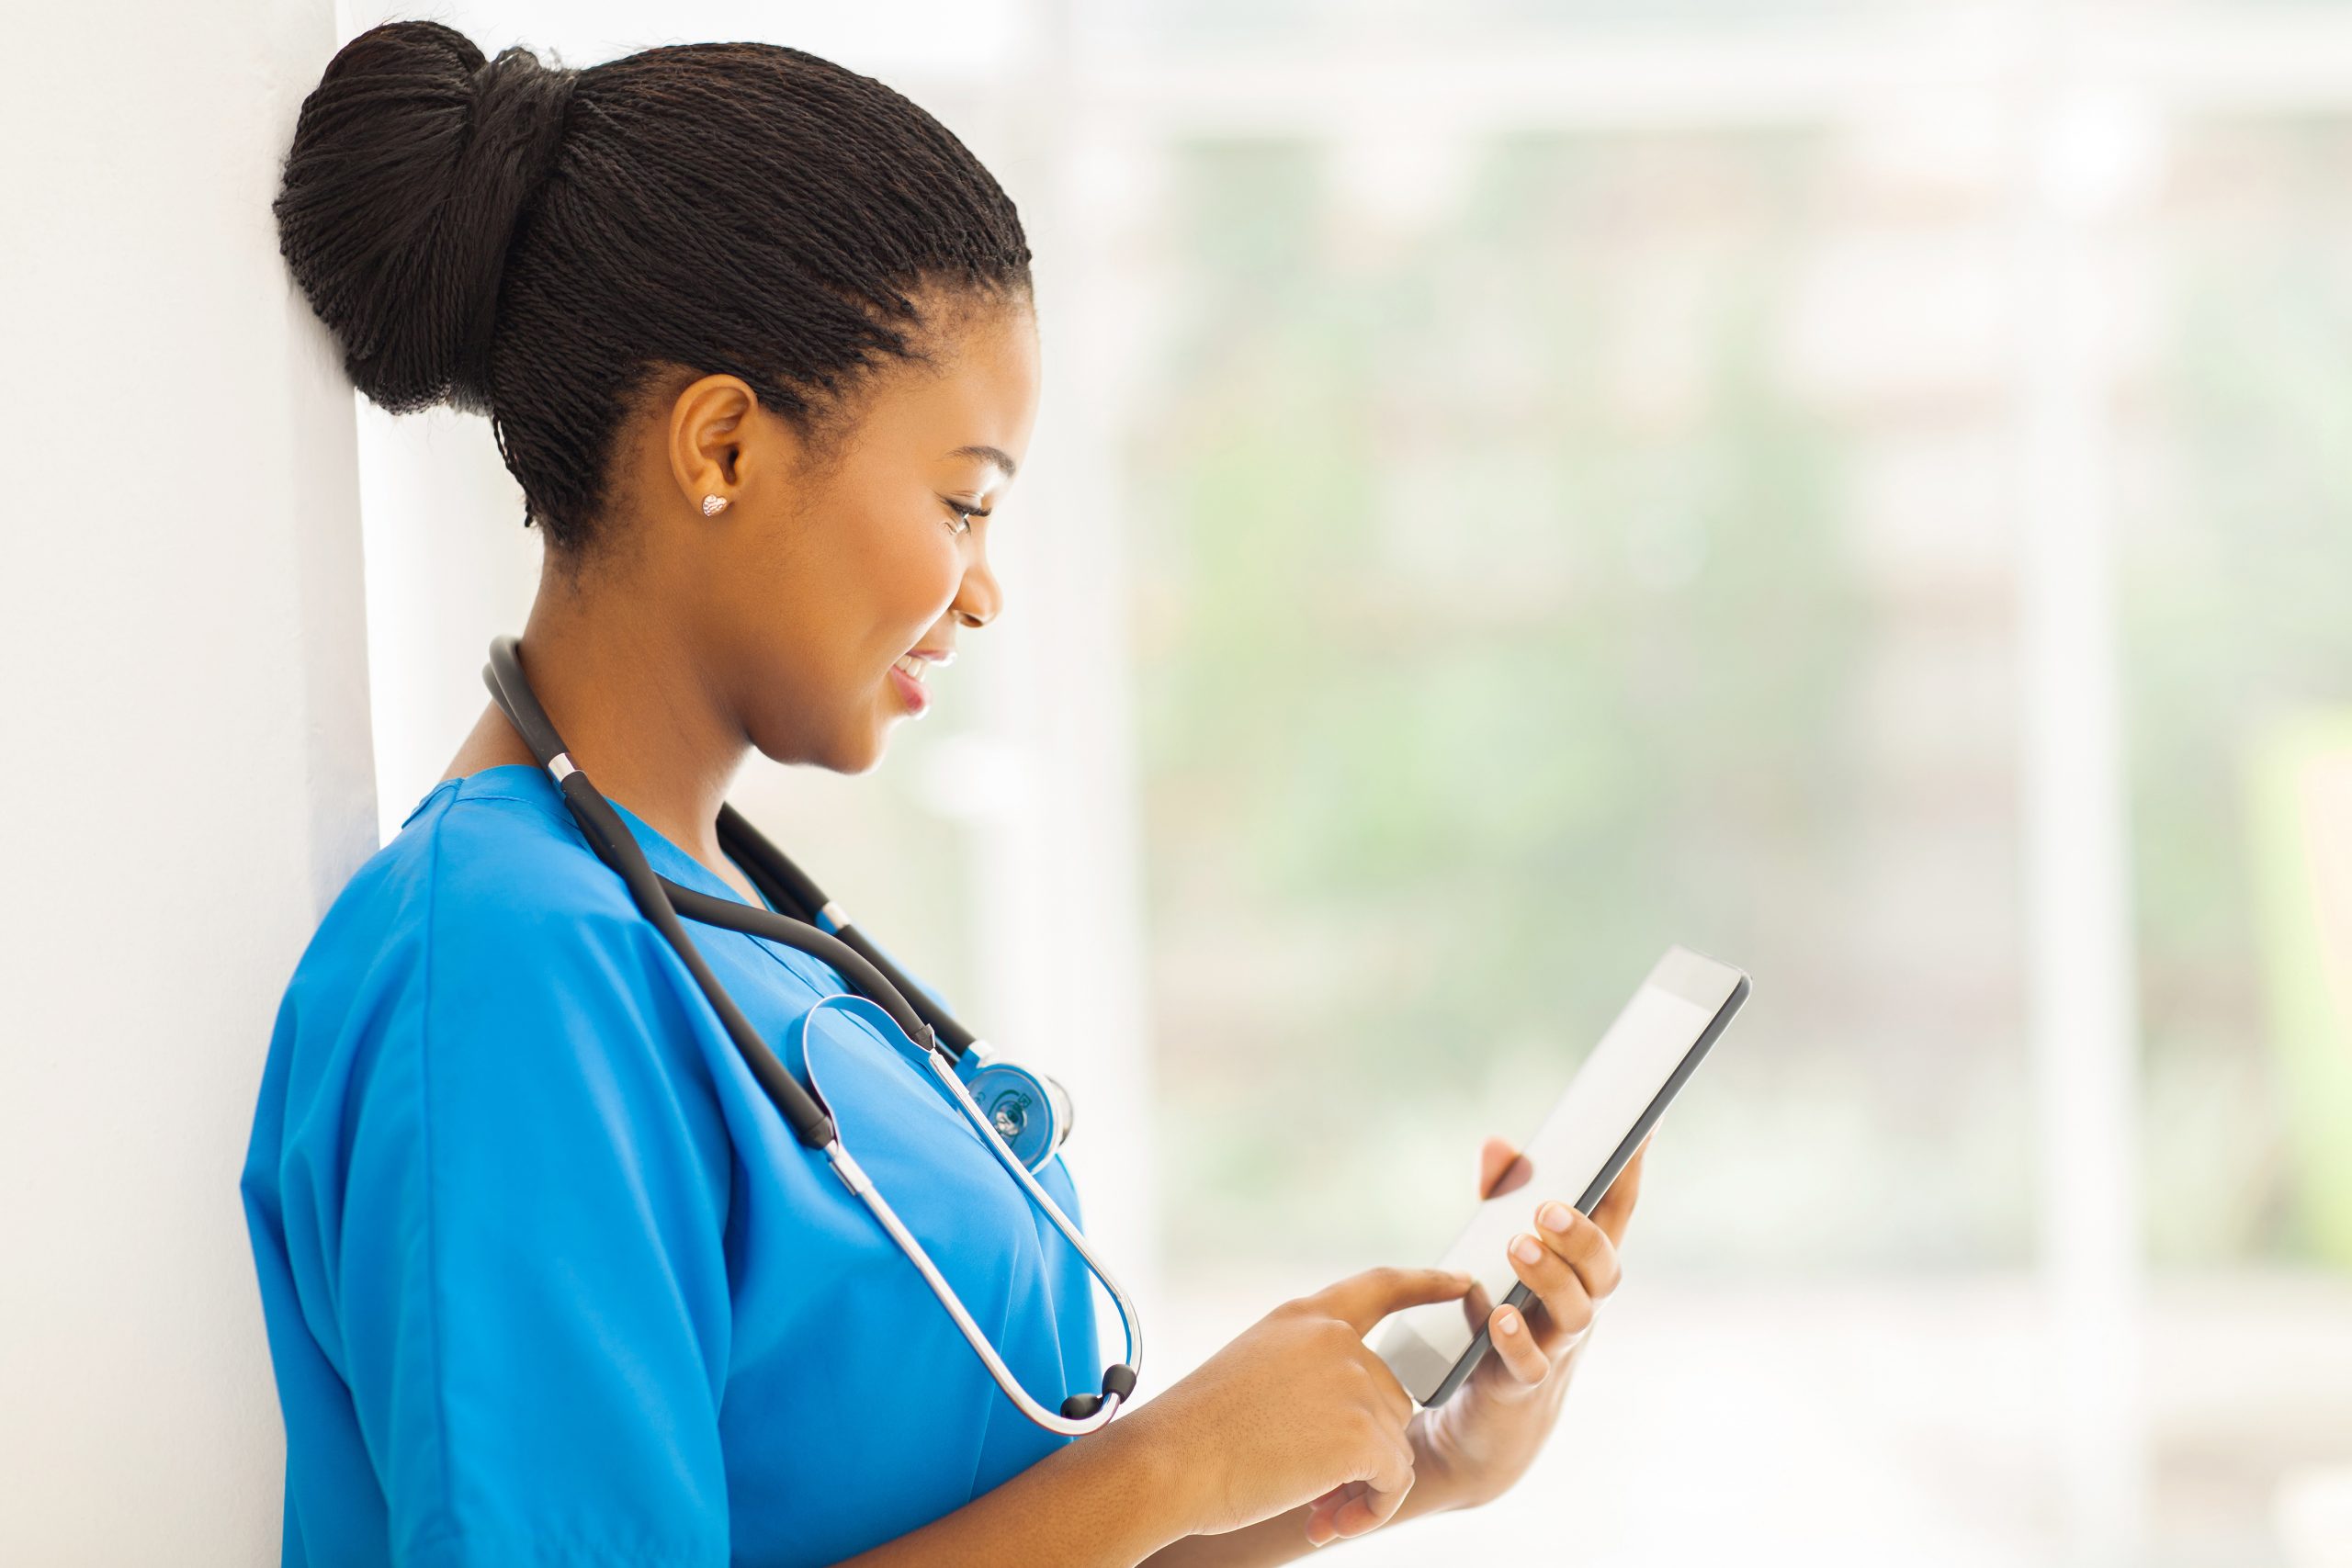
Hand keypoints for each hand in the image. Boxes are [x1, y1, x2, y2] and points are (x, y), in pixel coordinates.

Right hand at [1126, 1266, 1472, 1544]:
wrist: (1168, 1463)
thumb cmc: (1194, 1433)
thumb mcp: (1254, 1373)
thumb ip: (1309, 1373)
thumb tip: (1358, 1418)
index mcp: (1303, 1317)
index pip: (1379, 1287)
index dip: (1424, 1282)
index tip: (1460, 1280)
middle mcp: (1335, 1340)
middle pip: (1392, 1397)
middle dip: (1366, 1449)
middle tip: (1321, 1493)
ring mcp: (1353, 1383)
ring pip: (1395, 1444)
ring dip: (1366, 1485)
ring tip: (1319, 1511)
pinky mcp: (1362, 1433)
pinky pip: (1395, 1479)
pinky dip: (1373, 1509)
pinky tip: (1330, 1521)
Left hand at [1346, 1137, 1647, 1533]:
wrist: (1484, 1417)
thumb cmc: (1499, 1315)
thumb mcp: (1495, 1251)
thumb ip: (1499, 1196)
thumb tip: (1496, 1144)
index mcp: (1581, 1266)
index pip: (1615, 1211)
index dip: (1631, 1170)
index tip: (1643, 1125)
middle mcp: (1580, 1304)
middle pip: (1604, 1267)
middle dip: (1581, 1234)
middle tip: (1548, 1208)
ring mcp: (1556, 1346)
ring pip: (1575, 1313)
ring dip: (1550, 1277)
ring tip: (1518, 1248)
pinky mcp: (1521, 1383)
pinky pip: (1529, 1364)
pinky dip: (1516, 1340)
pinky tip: (1496, 1316)